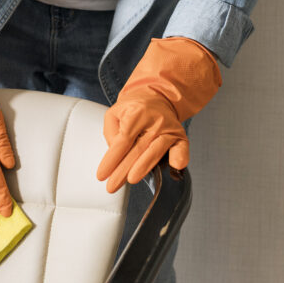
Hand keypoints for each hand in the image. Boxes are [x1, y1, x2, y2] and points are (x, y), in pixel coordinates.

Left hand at [98, 37, 221, 192]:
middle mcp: (154, 121)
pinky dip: (180, 157)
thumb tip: (115, 152)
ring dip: (144, 167)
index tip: (102, 175)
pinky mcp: (179, 136)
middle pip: (137, 150)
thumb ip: (111, 132)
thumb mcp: (114, 114)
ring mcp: (168, 129)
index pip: (122, 142)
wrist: (157, 96)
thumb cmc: (133, 108)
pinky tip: (175, 166)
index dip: (111, 160)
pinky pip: (181, 148)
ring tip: (132, 179)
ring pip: (155, 151)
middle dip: (123, 170)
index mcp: (136, 114)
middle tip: (112, 186)